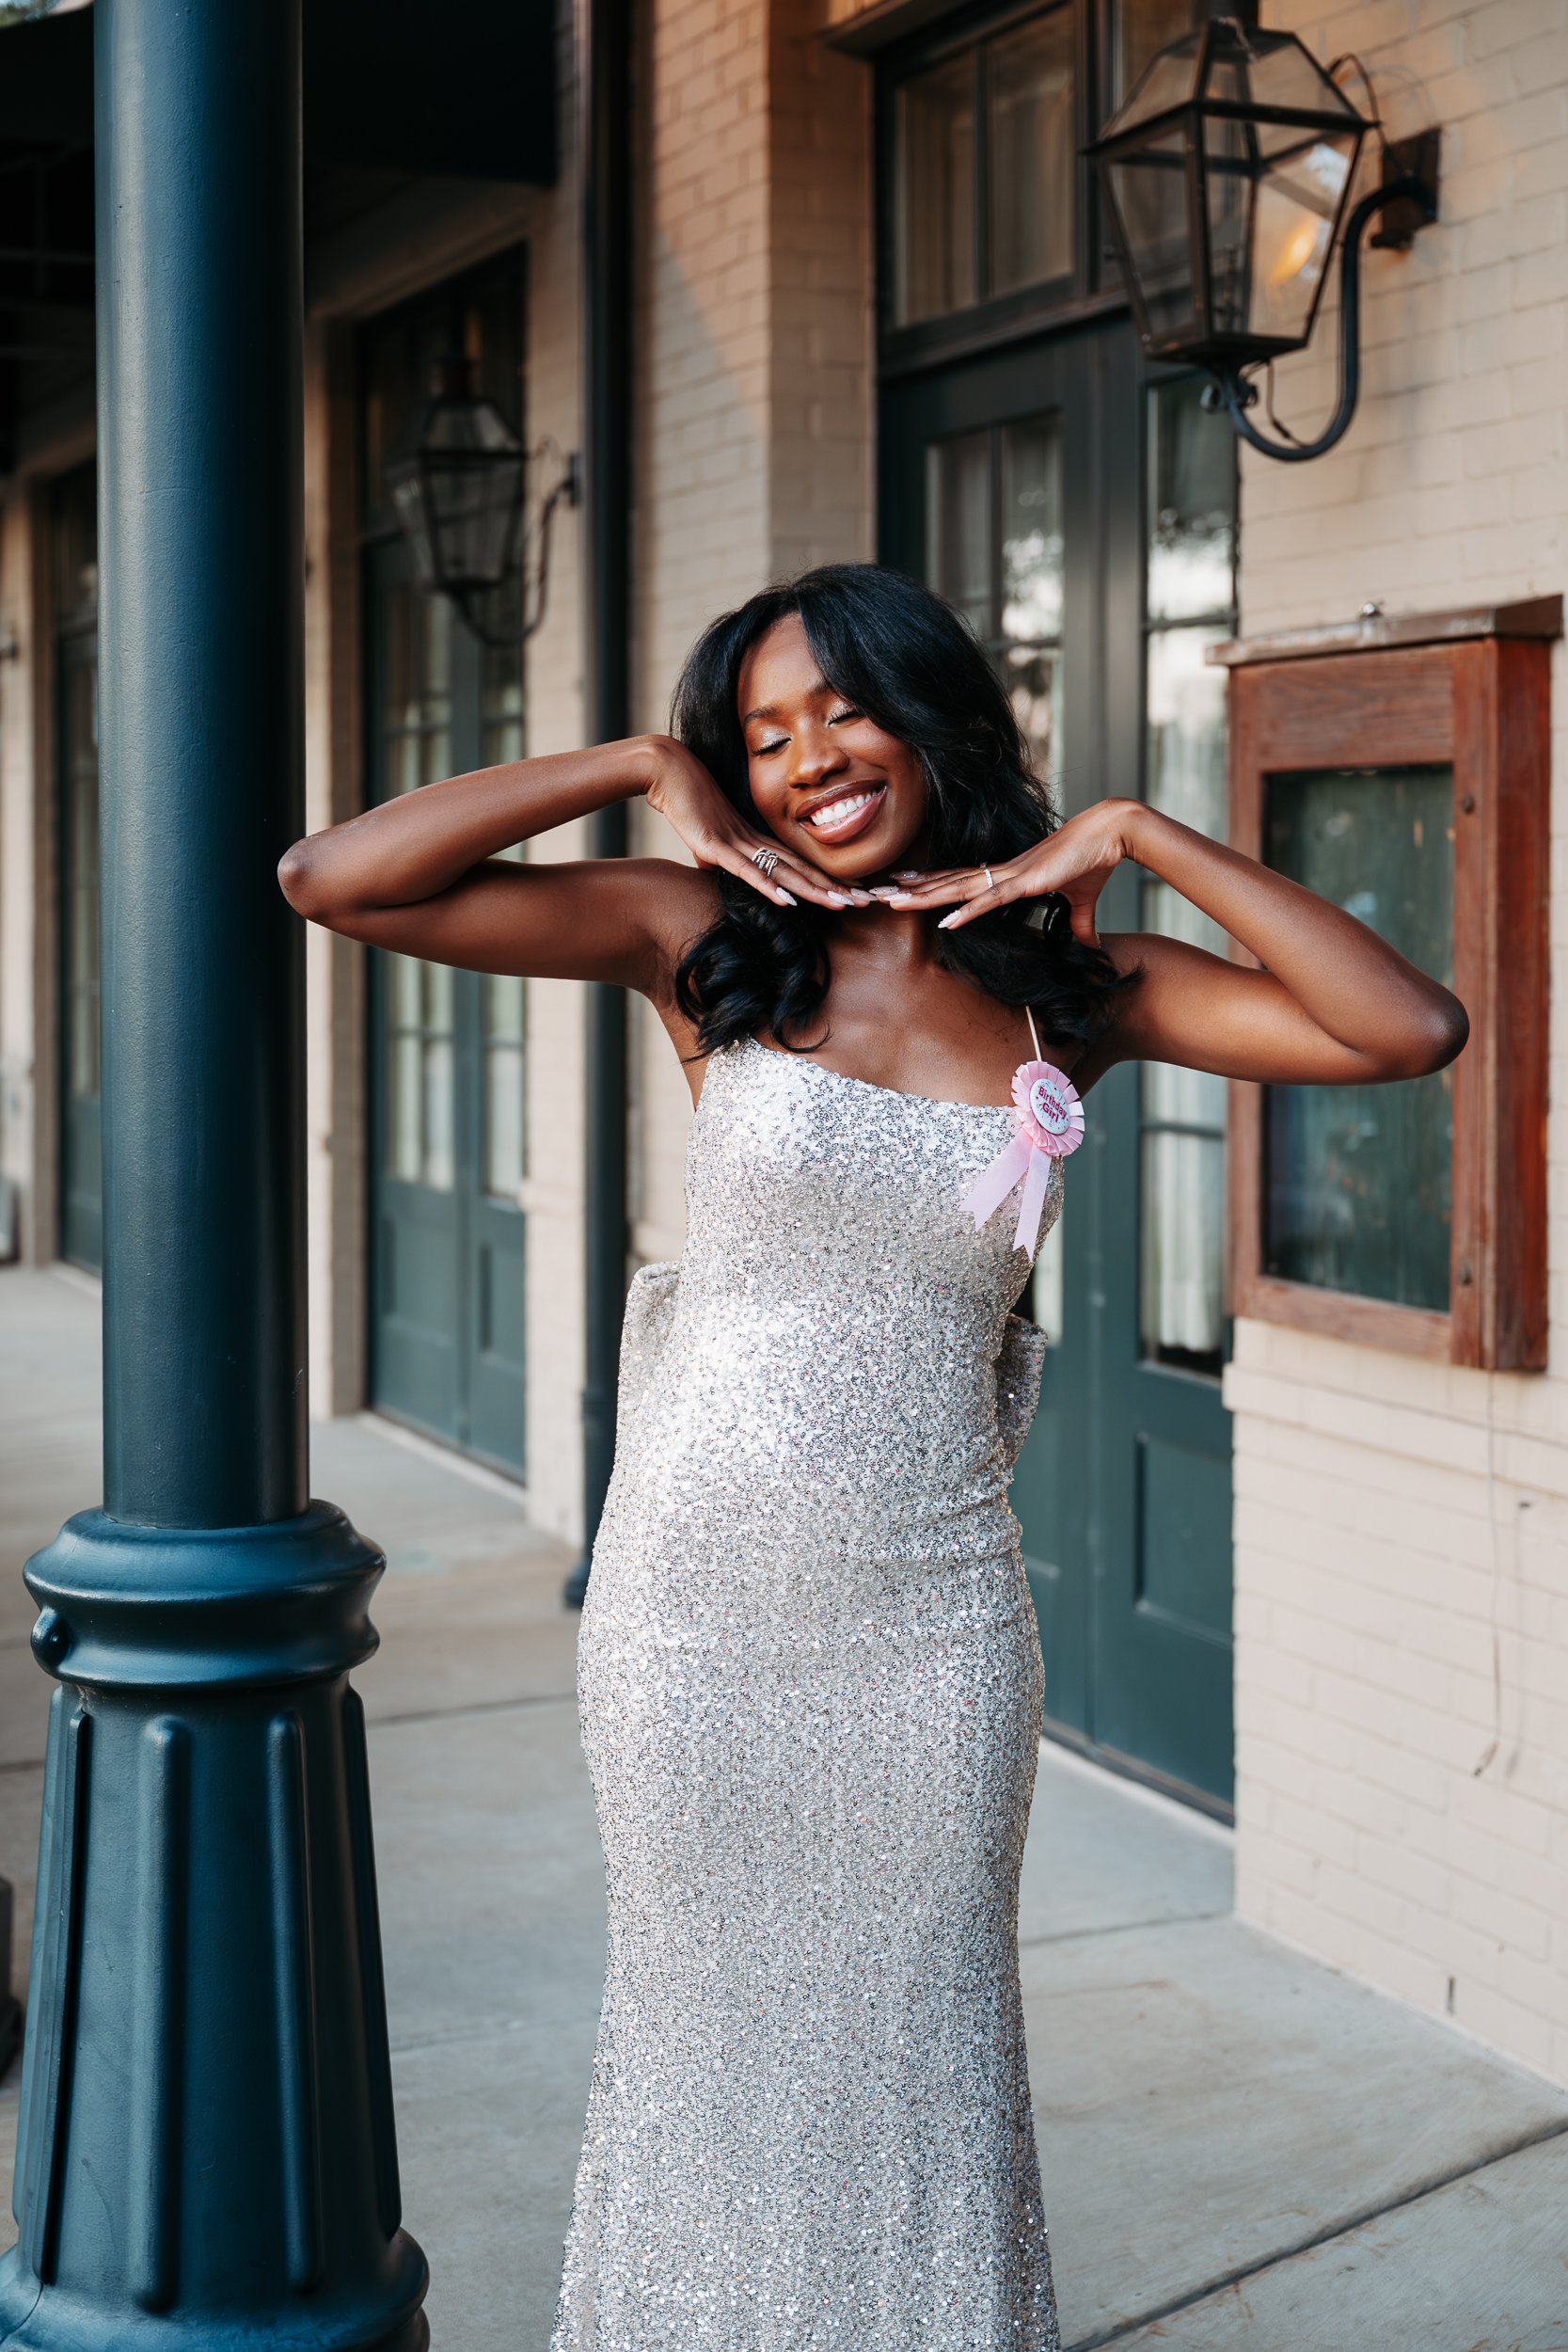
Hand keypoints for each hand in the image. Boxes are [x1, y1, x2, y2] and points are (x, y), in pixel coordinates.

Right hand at [641, 736, 871, 911]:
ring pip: (783, 872)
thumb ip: (711, 857)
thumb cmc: (684, 801)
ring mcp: (736, 843)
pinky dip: (769, 886)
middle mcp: (753, 841)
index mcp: (754, 841)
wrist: (667, 771)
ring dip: (813, 891)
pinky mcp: (715, 847)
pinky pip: (748, 871)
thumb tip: (711, 871)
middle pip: (801, 869)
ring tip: (842, 904)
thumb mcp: (702, 838)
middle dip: (833, 887)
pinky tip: (790, 901)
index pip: (798, 865)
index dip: (825, 880)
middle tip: (866, 901)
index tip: (852, 893)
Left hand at [877, 798, 1144, 945]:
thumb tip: (1091, 946)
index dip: (930, 885)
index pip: (959, 881)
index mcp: (1008, 875)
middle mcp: (1001, 873)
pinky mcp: (1026, 883)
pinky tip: (944, 922)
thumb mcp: (1082, 902)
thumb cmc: (1094, 861)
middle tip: (877, 894)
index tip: (902, 887)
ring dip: (925, 898)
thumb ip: (1081, 925)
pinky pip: (989, 901)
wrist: (1111, 834)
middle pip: (947, 884)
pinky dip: (967, 912)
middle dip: (912, 891)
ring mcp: (1011, 876)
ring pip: (957, 890)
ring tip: (893, 901)